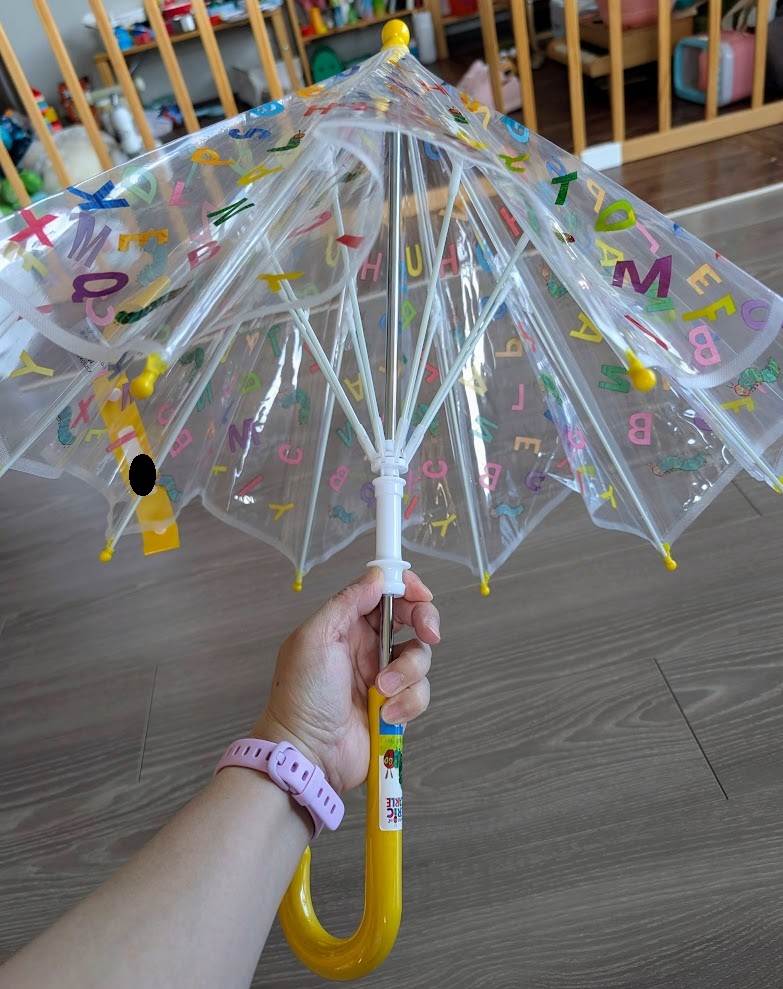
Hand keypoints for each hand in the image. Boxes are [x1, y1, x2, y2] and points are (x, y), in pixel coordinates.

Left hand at [252, 567, 438, 793]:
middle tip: (428, 633)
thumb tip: (377, 575)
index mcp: (346, 625)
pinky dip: (407, 702)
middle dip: (425, 622)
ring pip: (420, 658)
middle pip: (413, 620)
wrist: (307, 753)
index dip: (407, 588)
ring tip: (381, 690)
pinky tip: (385, 713)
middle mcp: (368, 647)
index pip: (385, 594)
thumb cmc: (301, 695)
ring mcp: (384, 677)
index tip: (421, 594)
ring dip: (407, 673)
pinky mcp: (396, 706)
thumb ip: (347, 602)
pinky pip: (420, 693)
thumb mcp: (315, 638)